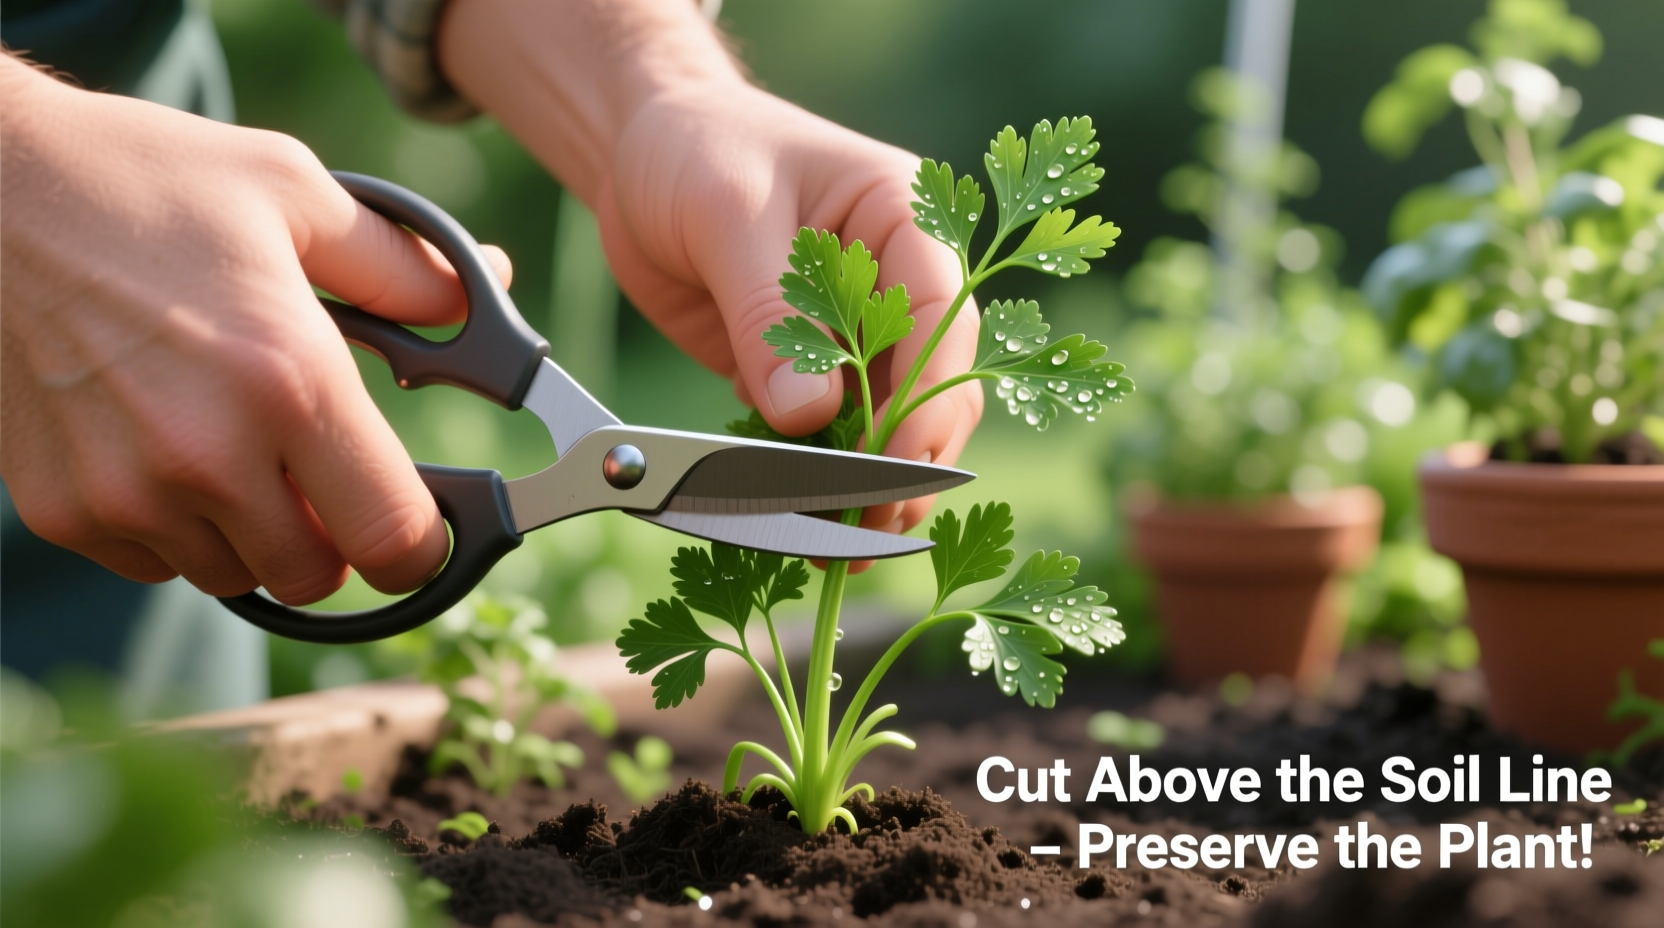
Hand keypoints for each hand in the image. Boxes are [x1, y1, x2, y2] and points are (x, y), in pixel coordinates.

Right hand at [0, 56, 510, 602]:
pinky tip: (165, 447)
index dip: (421, 542)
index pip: (392, 537)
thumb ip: (405, 266)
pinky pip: (156, 563)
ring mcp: (128, 492)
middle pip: (317, 577)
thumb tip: (488, 288)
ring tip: (234, 441)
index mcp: (290, 381)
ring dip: (255, 534)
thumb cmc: (148, 181)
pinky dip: (177, 529)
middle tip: (320, 469)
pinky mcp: (64, 510)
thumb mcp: (295, 194)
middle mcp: (209, 454)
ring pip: (236, 576)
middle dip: (336, 536)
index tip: (420, 520)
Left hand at [440, 0, 983, 543]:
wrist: (642, 151)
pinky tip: (799, 526)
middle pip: (930, 389)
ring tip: (836, 551)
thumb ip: (769, 313)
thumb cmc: (697, 150)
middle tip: (864, 532)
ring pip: (886, 427)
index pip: (942, 319)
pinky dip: (816, 483)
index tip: (894, 463)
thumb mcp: (727, 213)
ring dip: (864, 490)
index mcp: (905, 221)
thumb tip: (808, 418)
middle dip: (904, 465)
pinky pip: (827, 437)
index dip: (927, 398)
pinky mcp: (810, 372)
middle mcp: (898, 285)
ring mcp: (857, 335)